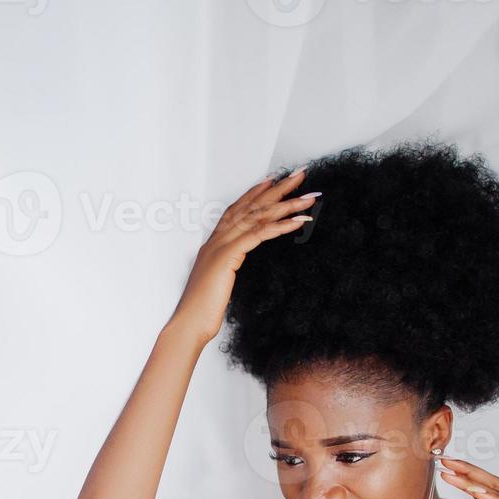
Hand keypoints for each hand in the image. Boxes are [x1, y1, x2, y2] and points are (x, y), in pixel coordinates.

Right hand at [167, 167, 320, 344]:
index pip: (236, 210)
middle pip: (251, 207)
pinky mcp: (228, 256)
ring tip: (309, 196)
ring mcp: (221, 246)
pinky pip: (258, 235)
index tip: (272, 180)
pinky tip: (299, 220)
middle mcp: (216, 240)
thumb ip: (227, 270)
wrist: (189, 323)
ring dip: (286, 204)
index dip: (254, 193)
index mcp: (213, 245)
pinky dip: (280, 225)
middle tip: (300, 174)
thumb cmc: (202, 311)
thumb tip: (235, 268)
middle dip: (277, 189)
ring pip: (258, 217)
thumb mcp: (219, 284)